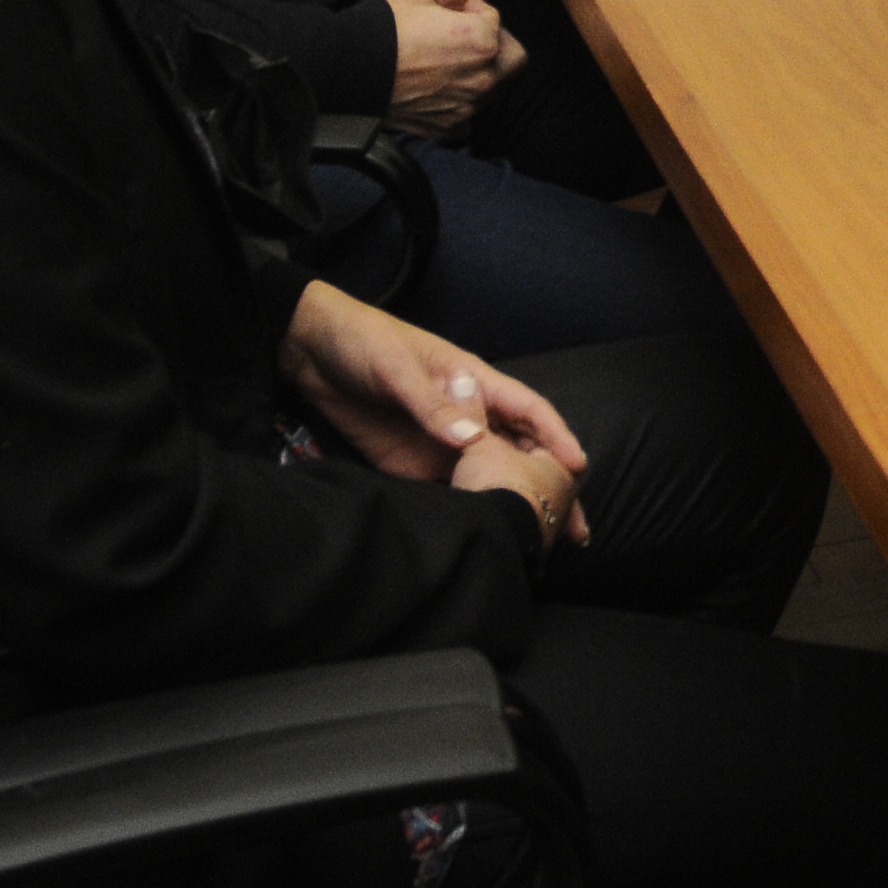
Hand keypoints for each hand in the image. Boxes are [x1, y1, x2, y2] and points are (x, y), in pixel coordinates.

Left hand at [278, 282, 591, 541]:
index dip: (556, 437)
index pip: (528, 411)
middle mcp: (466, 417)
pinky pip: (447, 492)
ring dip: (511, 506)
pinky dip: (468, 513)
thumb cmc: (364, 341)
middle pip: (518, 453)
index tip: (578, 469)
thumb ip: (431, 403)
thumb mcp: (397, 367)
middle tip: (574, 529)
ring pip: (488, 477)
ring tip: (537, 545)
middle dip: (548, 486)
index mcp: (473, 383)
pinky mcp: (410, 465)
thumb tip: (471, 442)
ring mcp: (440, 445)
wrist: (309, 352)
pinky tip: (482, 539)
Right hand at [387, 0, 520, 134]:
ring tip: (448, 65)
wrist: (352, 71)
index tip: (455, 9)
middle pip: (511, 57)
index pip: (494, 18)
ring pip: (491, 87)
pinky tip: (440, 93)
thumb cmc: (385, 34)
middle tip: (470, 38)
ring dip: (478, 75)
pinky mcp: (448, 124)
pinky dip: (458, 105)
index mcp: (481, 40)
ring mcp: (466, 104)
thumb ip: (455, 5)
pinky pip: (466, 116)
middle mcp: (481, 76)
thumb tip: (463, 9)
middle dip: (496, 45)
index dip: (474, 9)